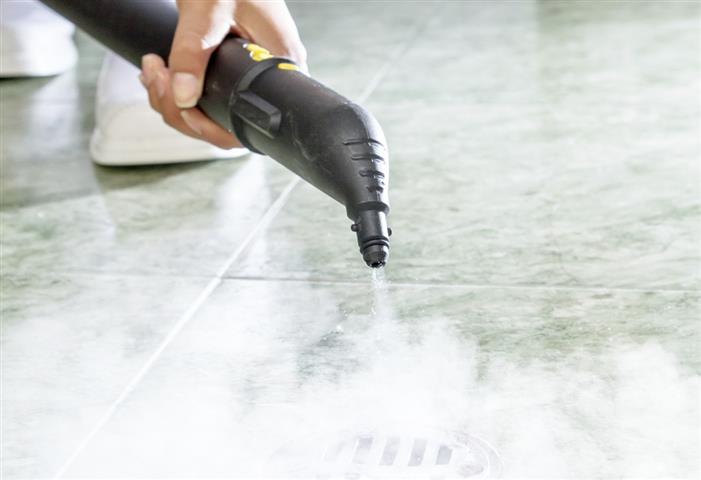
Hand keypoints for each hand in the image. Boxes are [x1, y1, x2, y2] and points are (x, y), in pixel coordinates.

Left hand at [138, 0, 306, 148]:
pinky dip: (174, 91)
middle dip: (182, 113)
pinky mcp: (232, 69)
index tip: (183, 106)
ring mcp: (250, 74)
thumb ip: (193, 52)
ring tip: (152, 69)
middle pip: (226, 125)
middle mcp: (268, 75)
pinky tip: (159, 71)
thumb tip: (183, 97)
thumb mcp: (206, 10)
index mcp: (278, 63)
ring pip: (210, 114)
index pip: (252, 122)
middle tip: (156, 79)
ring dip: (171, 100)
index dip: (213, 128)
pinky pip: (203, 96)